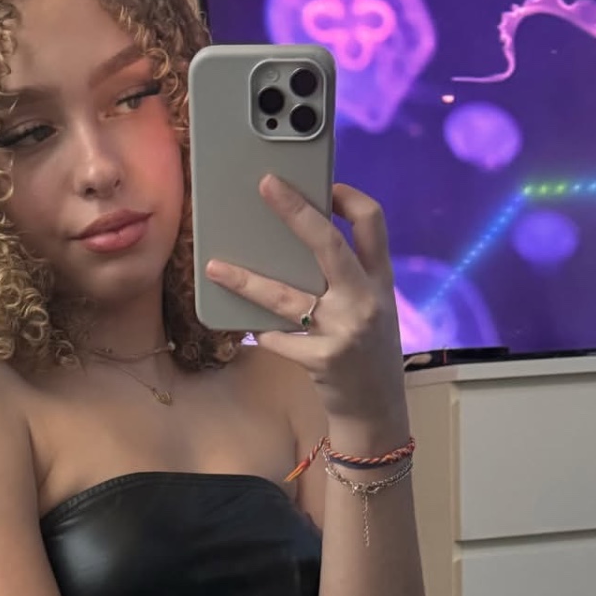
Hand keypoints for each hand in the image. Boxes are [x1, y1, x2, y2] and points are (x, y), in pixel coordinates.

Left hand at [204, 177, 406, 427]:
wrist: (377, 411)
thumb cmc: (367, 352)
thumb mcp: (372, 308)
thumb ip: (347, 277)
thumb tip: (294, 244)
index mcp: (381, 280)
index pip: (373, 222)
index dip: (348, 197)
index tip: (324, 184)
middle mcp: (367, 301)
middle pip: (329, 245)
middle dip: (296, 211)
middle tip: (266, 185)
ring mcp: (345, 331)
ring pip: (286, 297)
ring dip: (245, 281)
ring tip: (215, 267)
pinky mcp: (323, 360)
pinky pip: (276, 337)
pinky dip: (258, 330)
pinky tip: (245, 326)